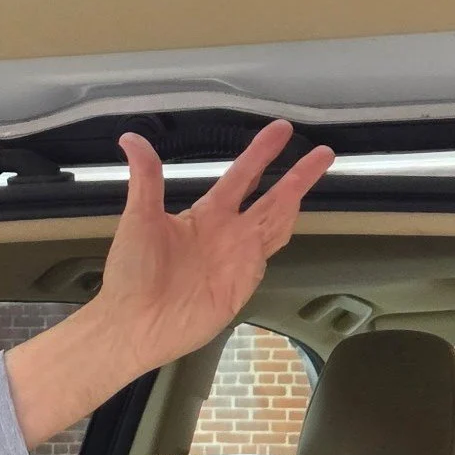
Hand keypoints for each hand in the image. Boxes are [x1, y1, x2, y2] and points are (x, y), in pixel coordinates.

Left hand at [96, 119, 334, 373]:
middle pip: (271, 198)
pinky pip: (267, 254)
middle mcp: (225, 233)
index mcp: (203, 215)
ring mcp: (237, 258)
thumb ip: (146, 178)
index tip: (280, 130)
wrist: (133, 324)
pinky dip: (282, 232)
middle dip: (297, 174)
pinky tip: (292, 216)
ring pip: (276, 222)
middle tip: (323, 152)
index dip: (261, 153)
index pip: (242, 177)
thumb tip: (131, 139)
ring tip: (315, 171)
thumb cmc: (130, 275)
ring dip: (295, 198)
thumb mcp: (139, 219)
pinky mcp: (242, 283)